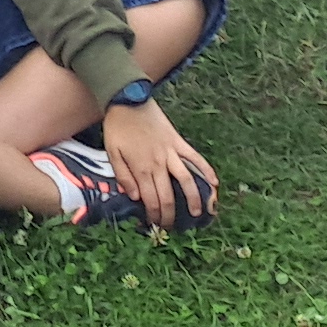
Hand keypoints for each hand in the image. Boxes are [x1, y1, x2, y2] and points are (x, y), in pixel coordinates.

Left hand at [100, 97, 218, 230]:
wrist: (127, 99)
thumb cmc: (117, 127)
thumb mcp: (111, 152)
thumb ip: (123, 176)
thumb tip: (135, 198)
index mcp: (141, 168)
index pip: (151, 200)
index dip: (155, 216)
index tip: (155, 226)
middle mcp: (159, 163)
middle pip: (169, 196)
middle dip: (171, 215)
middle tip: (171, 227)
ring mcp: (171, 152)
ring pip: (187, 180)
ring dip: (194, 199)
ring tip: (198, 214)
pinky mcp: (179, 141)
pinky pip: (195, 158)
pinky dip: (206, 170)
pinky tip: (214, 183)